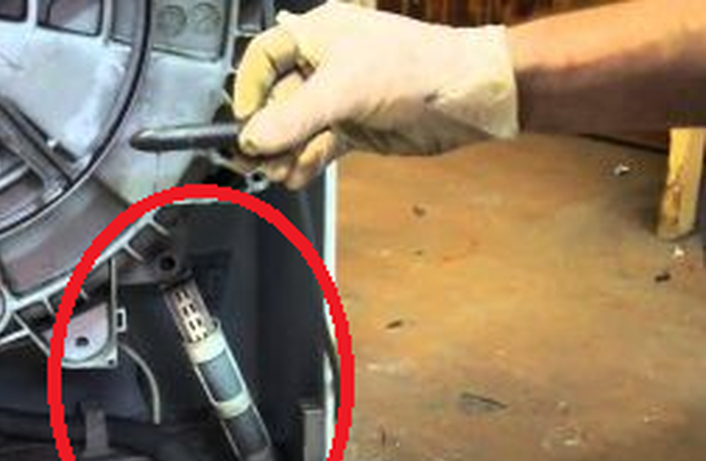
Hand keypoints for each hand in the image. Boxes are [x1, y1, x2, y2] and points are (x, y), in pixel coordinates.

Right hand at [233, 2, 518, 188]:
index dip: (248, 89)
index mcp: (317, 35)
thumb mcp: (345, 89)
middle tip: (256, 158)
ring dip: (284, 153)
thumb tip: (252, 137)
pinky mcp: (352, 127)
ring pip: (295, 129)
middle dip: (266, 132)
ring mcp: (338, 98)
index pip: (263, 58)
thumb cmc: (417, 69)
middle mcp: (324, 64)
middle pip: (275, 100)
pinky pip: (317, 147)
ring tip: (279, 171)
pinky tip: (297, 176)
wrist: (469, 98)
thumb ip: (294, 117)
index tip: (242, 121)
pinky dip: (305, 162)